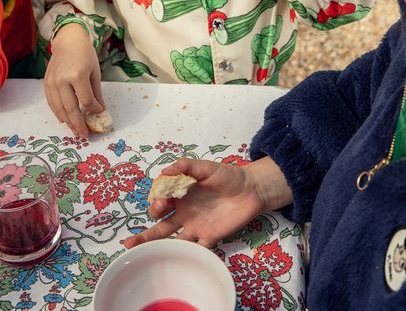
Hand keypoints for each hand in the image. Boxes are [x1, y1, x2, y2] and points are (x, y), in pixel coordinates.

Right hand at [44, 23, 104, 137]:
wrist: (68, 41)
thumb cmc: (85, 54)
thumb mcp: (95, 72)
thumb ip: (96, 92)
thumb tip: (100, 110)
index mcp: (78, 76)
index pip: (86, 101)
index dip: (93, 110)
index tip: (99, 113)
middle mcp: (62, 80)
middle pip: (71, 109)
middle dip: (78, 124)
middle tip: (85, 134)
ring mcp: (52, 82)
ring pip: (59, 109)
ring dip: (68, 122)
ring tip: (76, 131)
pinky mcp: (46, 83)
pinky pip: (51, 103)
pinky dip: (58, 113)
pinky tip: (64, 120)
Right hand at [123, 158, 264, 249]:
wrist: (251, 189)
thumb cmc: (227, 175)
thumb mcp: (206, 167)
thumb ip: (186, 166)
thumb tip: (164, 170)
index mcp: (180, 195)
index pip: (160, 202)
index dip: (156, 204)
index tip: (161, 202)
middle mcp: (184, 213)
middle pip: (160, 227)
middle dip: (144, 235)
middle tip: (131, 242)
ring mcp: (196, 226)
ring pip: (173, 241)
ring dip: (158, 249)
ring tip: (139, 257)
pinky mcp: (210, 237)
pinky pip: (196, 249)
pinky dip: (187, 255)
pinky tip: (174, 262)